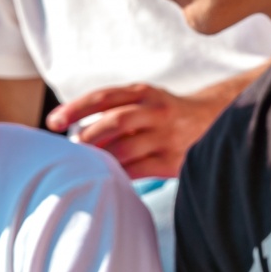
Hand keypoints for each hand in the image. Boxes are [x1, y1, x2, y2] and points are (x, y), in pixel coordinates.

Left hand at [49, 78, 238, 178]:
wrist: (218, 122)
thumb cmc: (167, 115)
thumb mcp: (146, 100)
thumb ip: (116, 109)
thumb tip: (73, 129)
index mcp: (143, 93)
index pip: (103, 97)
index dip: (75, 109)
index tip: (53, 122)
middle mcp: (155, 111)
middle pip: (114, 122)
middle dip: (87, 137)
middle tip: (72, 149)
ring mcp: (166, 137)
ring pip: (124, 150)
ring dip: (101, 159)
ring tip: (87, 165)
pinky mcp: (173, 161)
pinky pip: (138, 171)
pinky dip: (119, 175)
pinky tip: (107, 178)